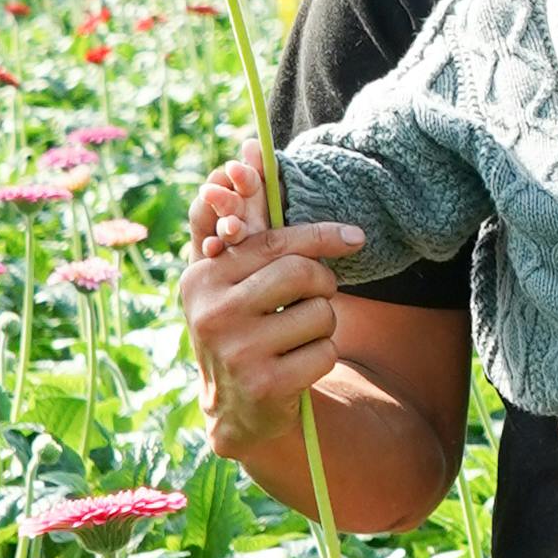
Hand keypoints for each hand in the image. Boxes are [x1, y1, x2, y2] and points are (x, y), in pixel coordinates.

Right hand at [179, 180, 369, 446]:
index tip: (356, 238)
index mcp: (202, 277)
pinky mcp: (263, 384)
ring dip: (323, 324)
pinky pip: (325, 351)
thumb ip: (247, 219)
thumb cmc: (244, 326)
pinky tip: (298, 367)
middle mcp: (210, 311)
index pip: (272, 241)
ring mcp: (234, 350)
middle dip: (323, 284)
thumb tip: (252, 148)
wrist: (236, 410)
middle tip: (317, 297)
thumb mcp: (235, 277)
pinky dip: (324, 357)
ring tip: (296, 337)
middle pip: (301, 273)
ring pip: (319, 312)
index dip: (319, 236)